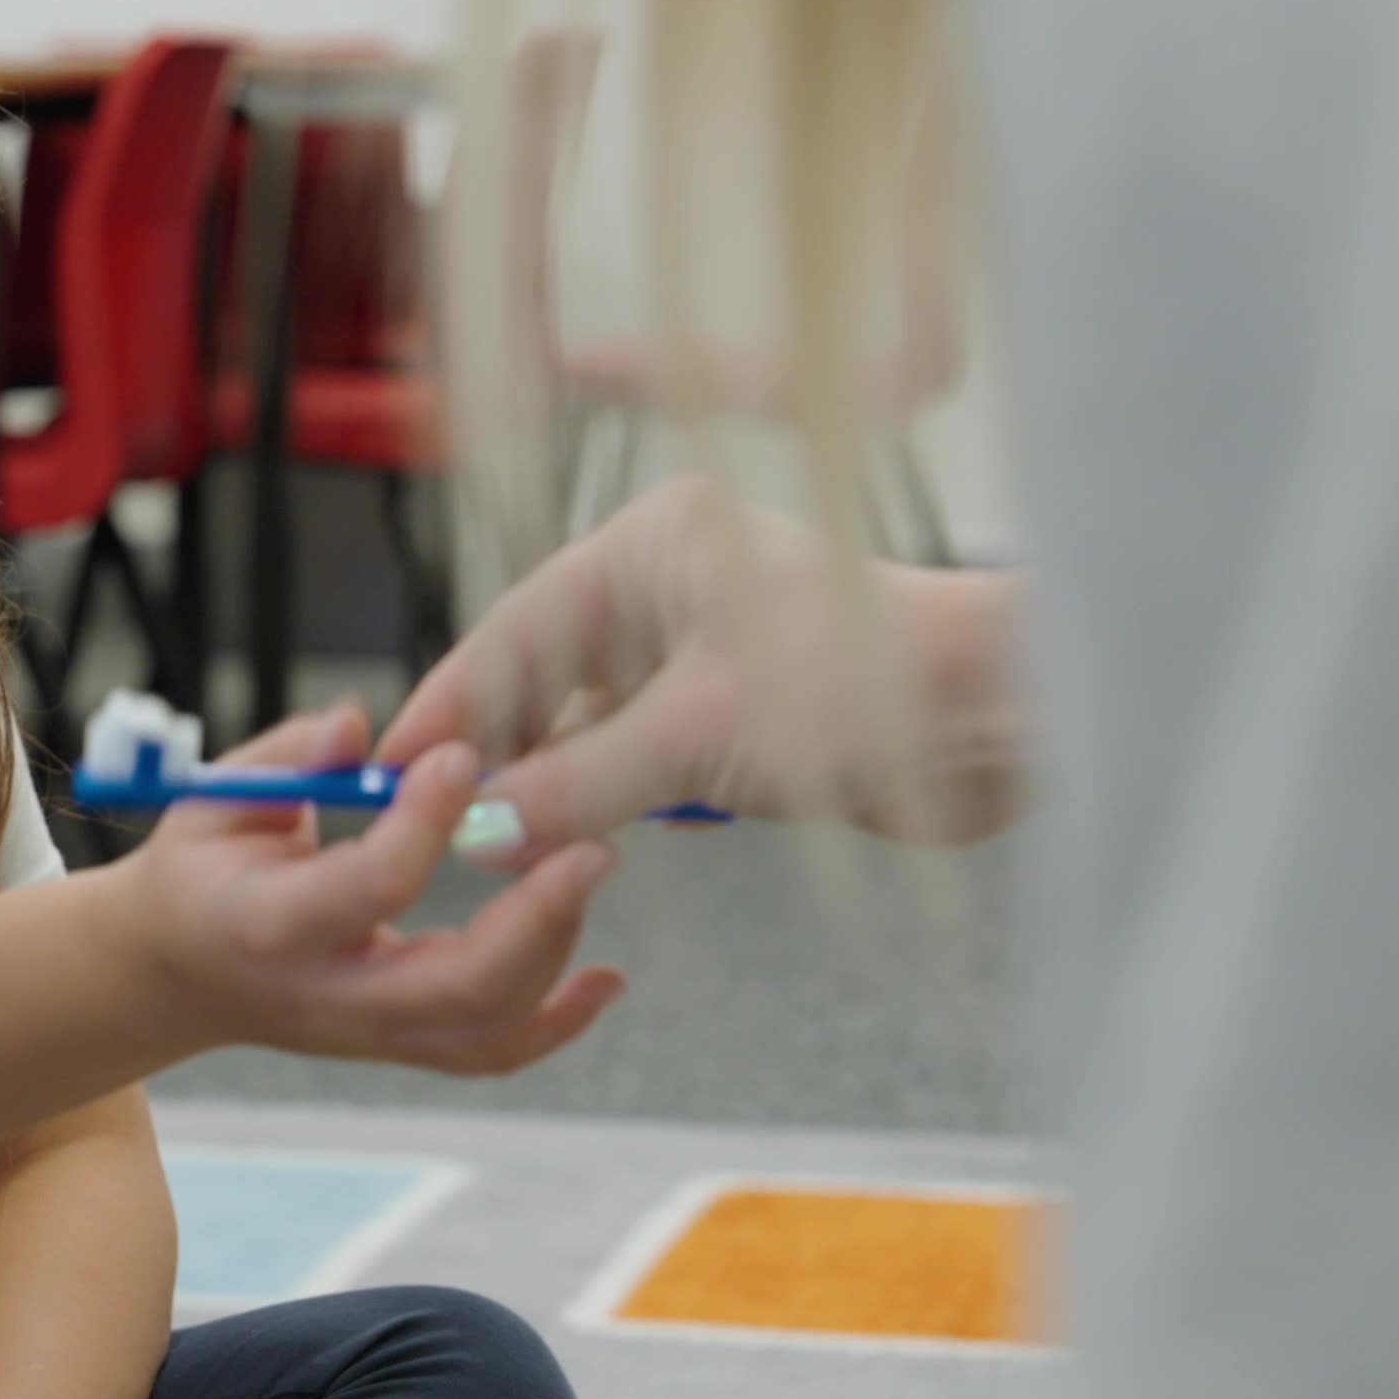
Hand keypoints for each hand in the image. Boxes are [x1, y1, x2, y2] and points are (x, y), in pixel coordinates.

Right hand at [100, 704, 624, 1076]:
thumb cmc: (200, 867)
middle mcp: (326, 997)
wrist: (172, 971)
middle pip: (455, 986)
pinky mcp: (401, 1045)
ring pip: (486, 1026)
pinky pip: (492, 1052)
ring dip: (554, 954)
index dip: (423, 823)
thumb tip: (362, 722)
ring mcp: (369, 1034)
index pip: (368, 887)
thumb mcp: (213, 796)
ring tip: (587, 868)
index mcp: (268, 926)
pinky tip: (608, 977)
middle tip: (589, 844)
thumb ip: (289, 757)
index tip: (463, 756)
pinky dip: (559, 1021)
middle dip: (537, 917)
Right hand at [379, 478, 1023, 851]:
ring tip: (485, 849)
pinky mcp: (743, 715)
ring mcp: (708, 652)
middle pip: (541, 677)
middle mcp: (670, 588)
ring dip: (544, 787)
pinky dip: (601, 801)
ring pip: (588, 725)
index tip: (385, 771)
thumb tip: (472, 834)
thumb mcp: (692, 741)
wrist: (1013, 719)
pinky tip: (561, 845)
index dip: (445, 709)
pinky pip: (641, 758)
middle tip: (424, 825)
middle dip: (487, 754)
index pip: (509, 632)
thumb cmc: (860, 689)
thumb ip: (571, 787)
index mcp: (649, 549)